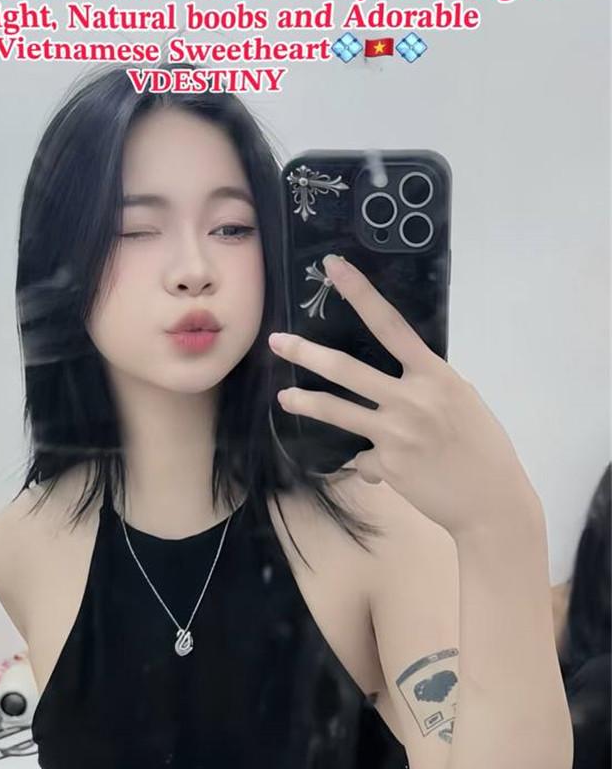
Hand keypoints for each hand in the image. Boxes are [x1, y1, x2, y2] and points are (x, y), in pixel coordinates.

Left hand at [268, 254, 535, 537]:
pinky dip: (372, 462)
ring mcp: (395, 433)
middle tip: (277, 341)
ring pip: (338, 411)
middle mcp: (411, 399)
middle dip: (306, 353)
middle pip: (346, 369)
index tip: (334, 267)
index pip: (390, 324)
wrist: (491, 501)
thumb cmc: (482, 448)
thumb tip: (397, 388)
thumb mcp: (462, 402)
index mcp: (435, 375)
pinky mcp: (386, 465)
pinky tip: (397, 472)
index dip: (360, 293)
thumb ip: (428, 386)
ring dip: (307, 402)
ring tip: (286, 397)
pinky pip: (363, 457)